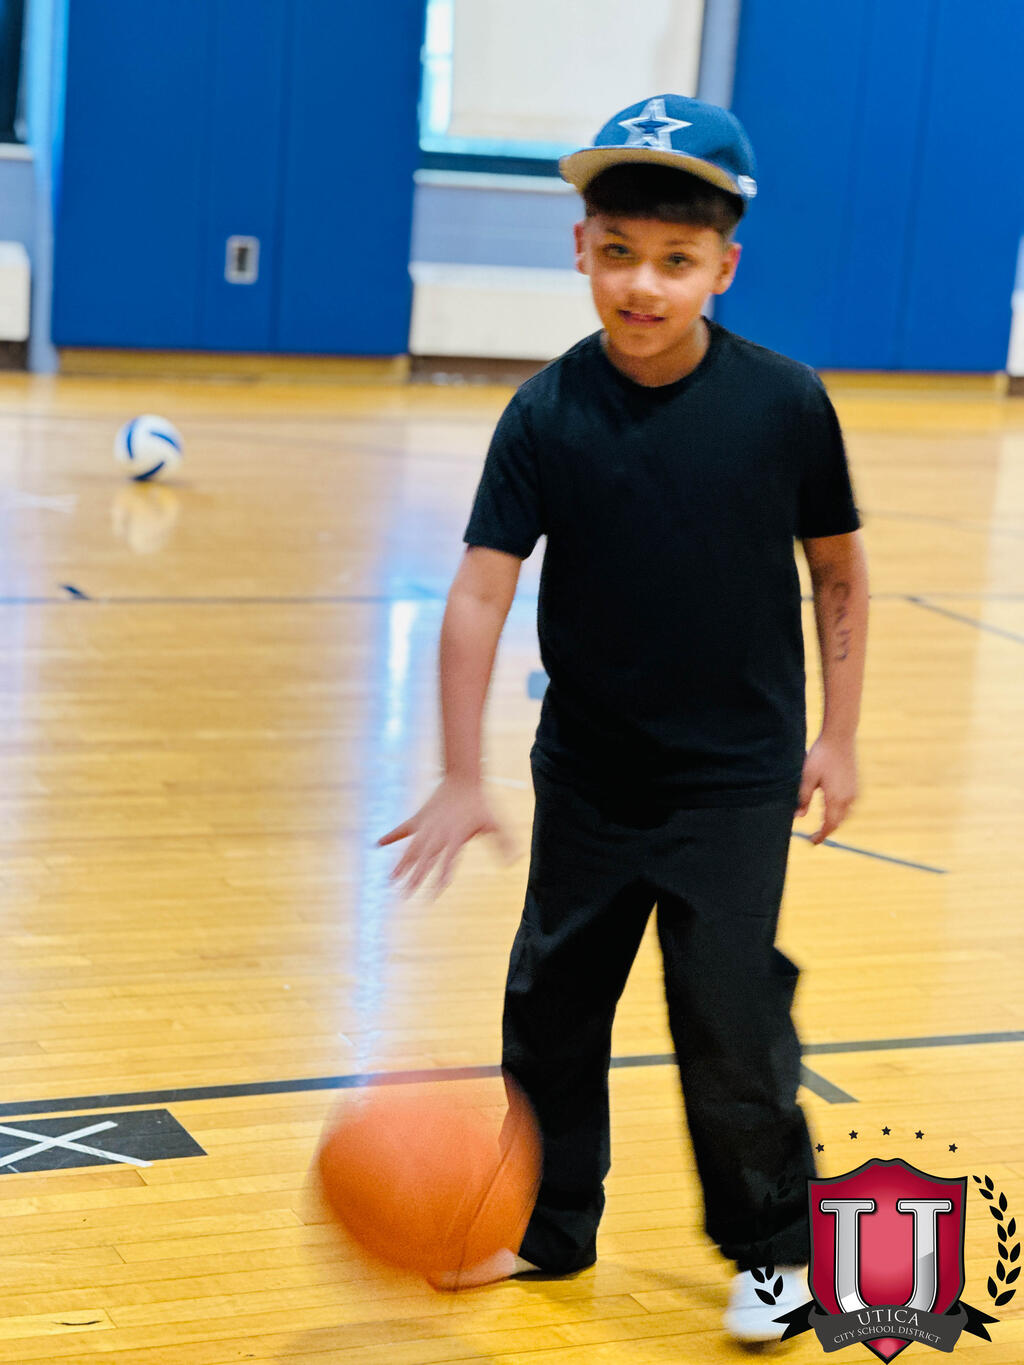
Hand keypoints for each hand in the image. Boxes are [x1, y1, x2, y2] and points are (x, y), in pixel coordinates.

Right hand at [377, 777, 516, 896]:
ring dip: (401, 864)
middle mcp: (438, 833)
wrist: (463, 778)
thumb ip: (505, 842)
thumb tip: (514, 860)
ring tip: (390, 879)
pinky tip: (377, 844)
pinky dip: (391, 836)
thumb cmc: (481, 804)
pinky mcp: (419, 818)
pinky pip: (403, 829)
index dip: (442, 876)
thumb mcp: (496, 823)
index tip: (435, 892)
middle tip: (405, 894)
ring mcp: (426, 825)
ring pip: (411, 848)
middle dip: (415, 877)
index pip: (448, 862)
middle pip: (425, 859)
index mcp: (455, 837)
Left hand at [796, 736, 857, 844]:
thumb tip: (798, 817)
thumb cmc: (821, 755)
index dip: (821, 836)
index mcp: (835, 798)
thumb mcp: (807, 777)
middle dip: (827, 830)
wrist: (839, 737)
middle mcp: (848, 797)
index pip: (829, 825)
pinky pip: (849, 805)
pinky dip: (840, 811)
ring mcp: (854, 791)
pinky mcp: (856, 784)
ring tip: (823, 824)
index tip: (812, 842)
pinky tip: (832, 808)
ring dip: (835, 821)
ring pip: (845, 814)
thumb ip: (803, 798)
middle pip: (838, 822)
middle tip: (815, 836)